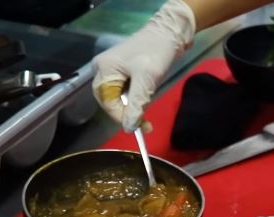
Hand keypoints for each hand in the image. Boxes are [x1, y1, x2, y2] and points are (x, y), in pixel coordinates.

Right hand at [91, 0, 195, 131]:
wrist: (170, 32)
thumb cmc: (156, 52)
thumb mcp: (146, 80)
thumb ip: (136, 104)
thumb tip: (129, 128)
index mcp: (104, 69)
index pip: (107, 102)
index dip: (121, 116)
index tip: (137, 127)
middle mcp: (103, 70)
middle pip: (110, 101)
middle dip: (127, 113)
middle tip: (145, 124)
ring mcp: (113, 70)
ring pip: (119, 98)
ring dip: (133, 108)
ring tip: (147, 115)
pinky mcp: (123, 71)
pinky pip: (125, 91)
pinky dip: (135, 99)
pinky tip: (145, 100)